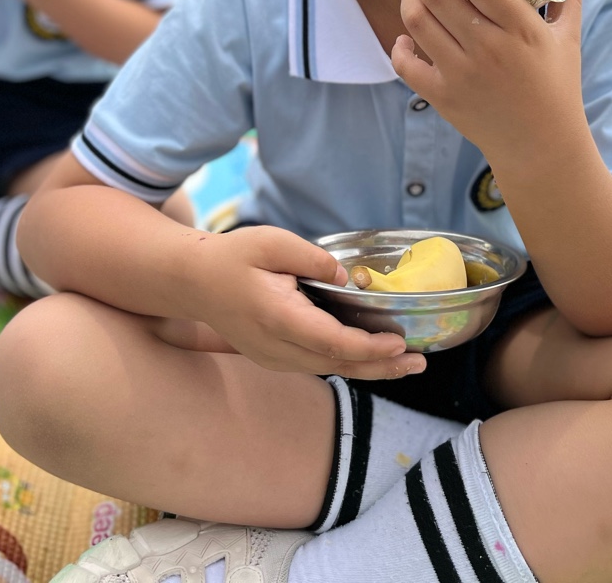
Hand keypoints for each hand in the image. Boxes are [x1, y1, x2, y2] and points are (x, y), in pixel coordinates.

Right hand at [190, 226, 424, 379]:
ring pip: (327, 369)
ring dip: (368, 369)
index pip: (331, 341)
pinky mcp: (273, 358)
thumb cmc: (232, 258)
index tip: (399, 343)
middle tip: (419, 362)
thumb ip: (312, 259)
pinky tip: (371, 358)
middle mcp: (276, 346)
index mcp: (277, 317)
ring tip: (406, 364)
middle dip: (381, 366)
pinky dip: (346, 363)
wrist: (192, 282)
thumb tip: (346, 277)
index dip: (368, 347)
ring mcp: (273, 357)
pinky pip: (316, 365)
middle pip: (336, 364)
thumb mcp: (271, 242)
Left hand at [390, 0, 587, 162]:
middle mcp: (489, 48)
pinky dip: (399, 44)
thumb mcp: (569, 39)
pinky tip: (407, 36)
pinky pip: (404, 63)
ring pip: (416, 20)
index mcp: (521, 28)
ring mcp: (462, 74)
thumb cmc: (557, 86)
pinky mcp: (443, 96)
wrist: (541, 146)